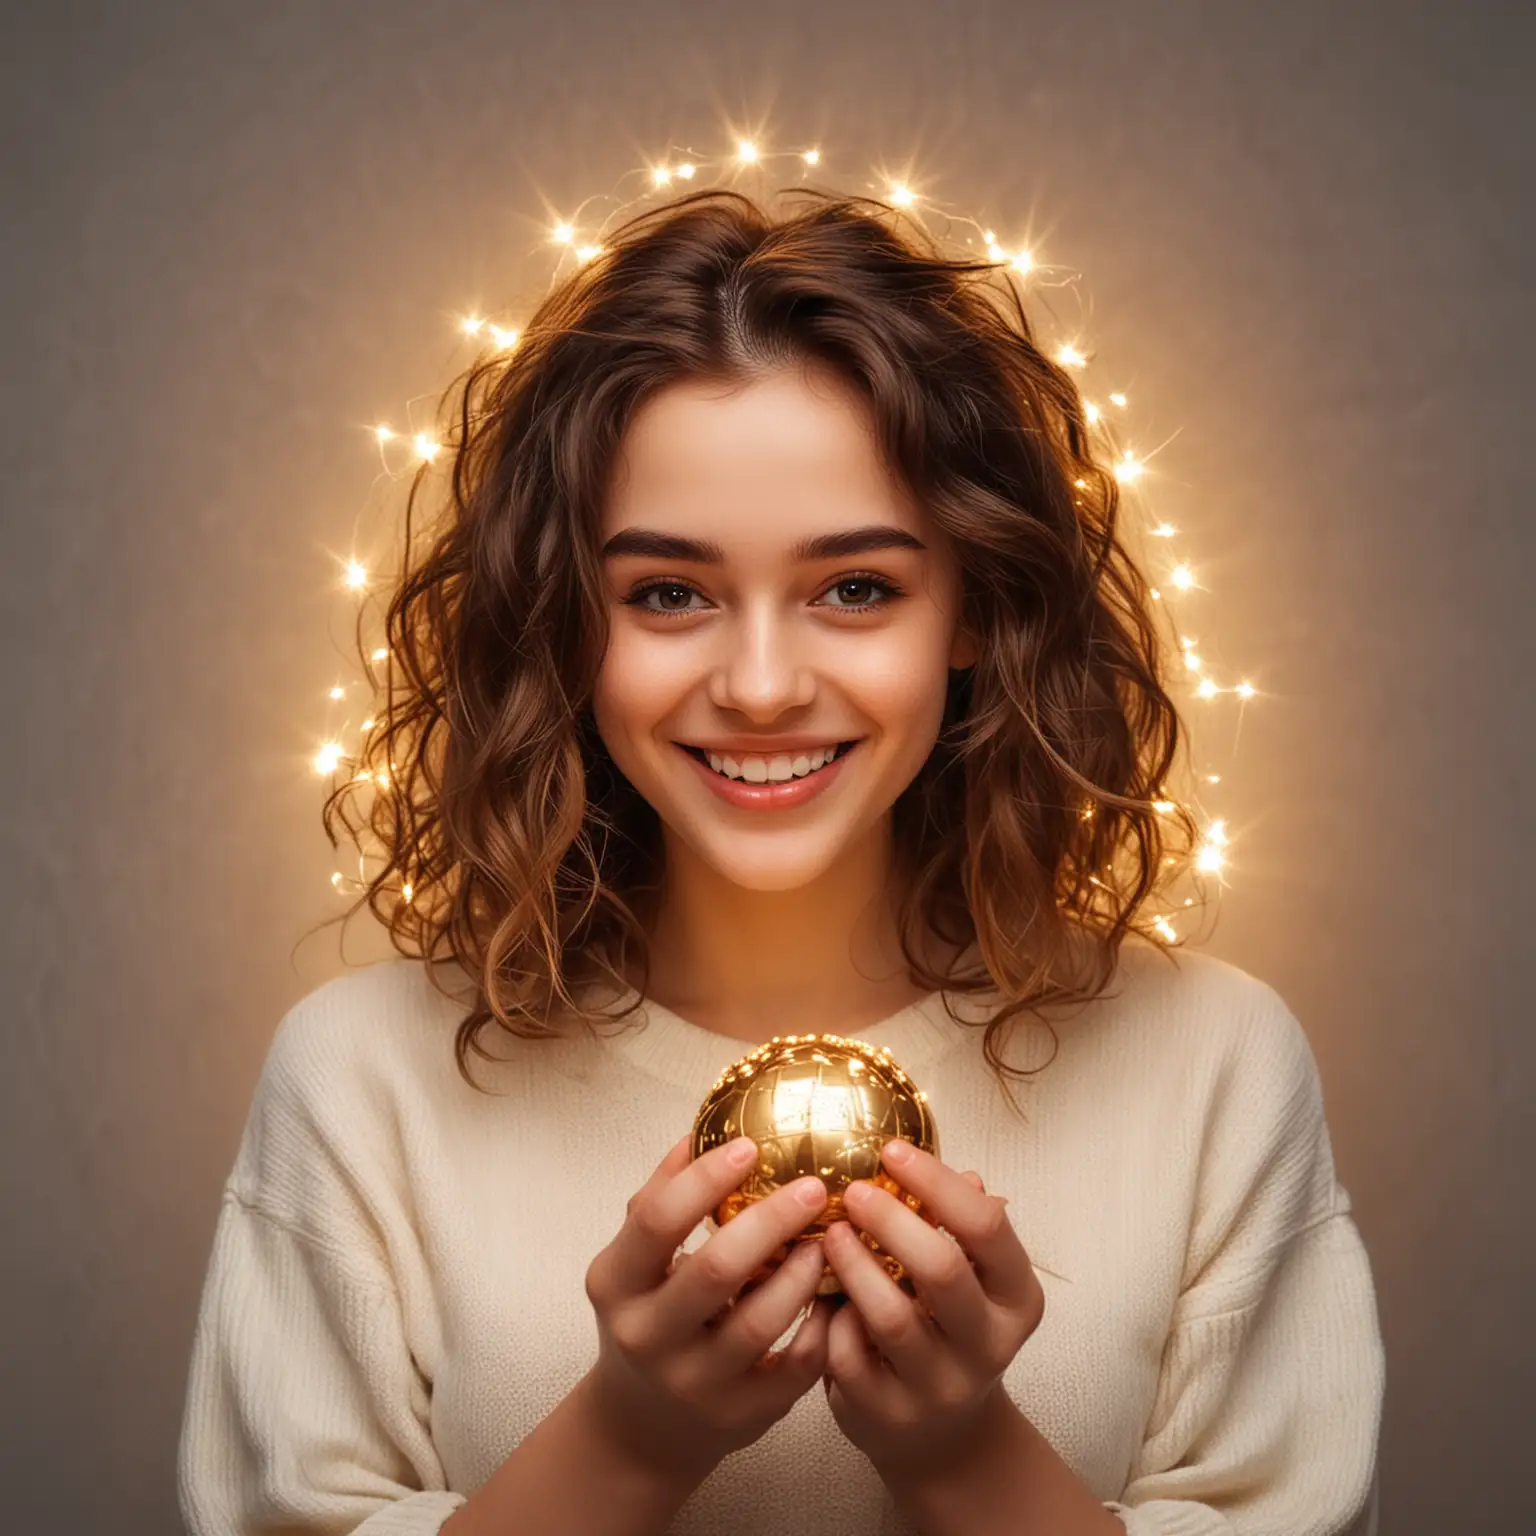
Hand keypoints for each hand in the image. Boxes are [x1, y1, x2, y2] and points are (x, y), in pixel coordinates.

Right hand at [582, 1133, 835, 1483]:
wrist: (642, 1427)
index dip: (704, 1179)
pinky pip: (793, 1369)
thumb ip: (659, 1197)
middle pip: (715, 1269)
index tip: (750, 1146)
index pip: (656, 1221)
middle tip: (814, 1187)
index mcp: (615, 1283)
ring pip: (758, 1323)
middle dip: (771, 1221)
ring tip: (828, 1241)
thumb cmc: (649, 1317)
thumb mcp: (634, 1262)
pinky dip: (821, 1329)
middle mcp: (646, 1335)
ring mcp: (692, 1383)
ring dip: (801, 1275)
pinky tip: (835, 1296)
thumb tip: (697, 1132)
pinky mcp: (737, 1418)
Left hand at [818, 1140, 1044, 1481]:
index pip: (987, 1226)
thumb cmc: (947, 1326)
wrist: (943, 1434)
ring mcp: (940, 1388)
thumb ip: (960, 1225)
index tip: (891, 1149)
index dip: (937, 1182)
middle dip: (890, 1220)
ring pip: (892, 1318)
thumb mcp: (971, 1278)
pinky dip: (831, 1321)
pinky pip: (850, 1359)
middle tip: (852, 1191)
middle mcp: (989, 1346)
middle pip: (941, 1270)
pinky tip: (822, 1295)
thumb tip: (960, 1171)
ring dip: (853, 1266)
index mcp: (1016, 1298)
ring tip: (830, 1235)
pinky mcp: (890, 1417)